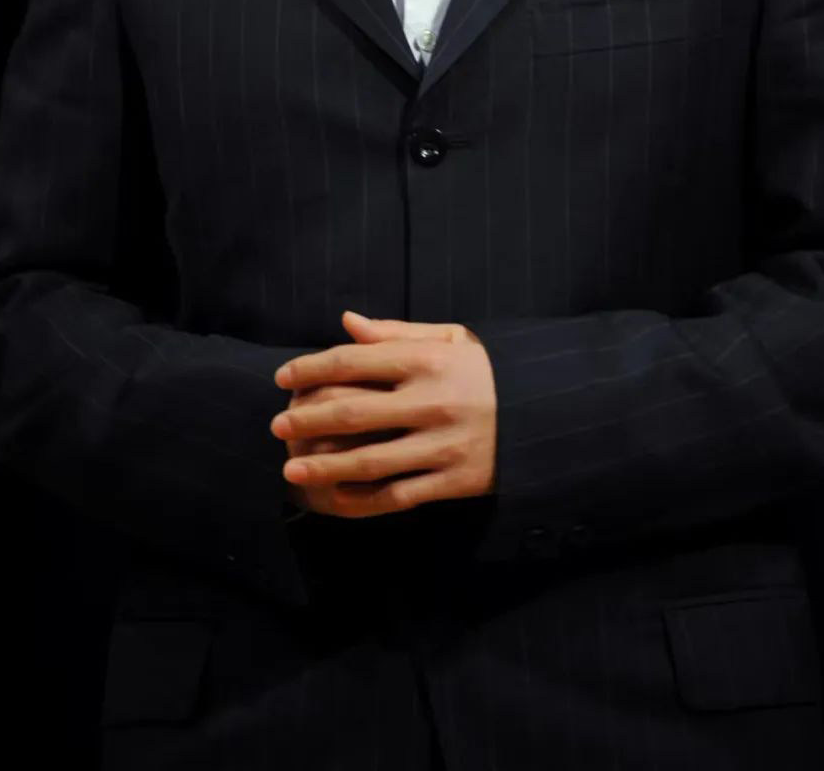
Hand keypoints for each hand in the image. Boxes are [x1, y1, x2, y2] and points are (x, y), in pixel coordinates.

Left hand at [270, 311, 496, 517]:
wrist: (547, 414)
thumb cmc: (488, 371)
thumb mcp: (451, 339)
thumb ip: (396, 333)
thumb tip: (347, 322)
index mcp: (427, 360)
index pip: (352, 361)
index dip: (309, 367)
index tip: (281, 376)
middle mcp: (431, 402)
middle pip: (351, 413)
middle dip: (305, 419)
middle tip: (275, 424)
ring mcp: (441, 445)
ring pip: (368, 461)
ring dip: (322, 468)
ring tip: (290, 470)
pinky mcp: (453, 482)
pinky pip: (396, 496)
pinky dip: (361, 501)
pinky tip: (335, 499)